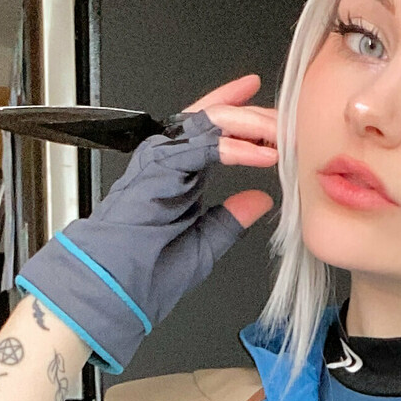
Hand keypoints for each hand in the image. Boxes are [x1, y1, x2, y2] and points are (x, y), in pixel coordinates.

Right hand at [16, 72, 277, 373]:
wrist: (114, 288)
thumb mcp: (205, 243)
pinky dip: (238, 149)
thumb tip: (260, 199)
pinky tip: (264, 154)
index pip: (212, 131)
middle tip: (286, 120)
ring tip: (281, 134)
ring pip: (210, 124)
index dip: (241, 115)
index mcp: (177, 173)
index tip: (271, 112)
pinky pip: (205, 146)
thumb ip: (231, 218)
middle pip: (215, 120)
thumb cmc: (146, 273)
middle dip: (254, 117)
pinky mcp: (159, 166)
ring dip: (249, 126)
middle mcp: (167, 159)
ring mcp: (160, 159)